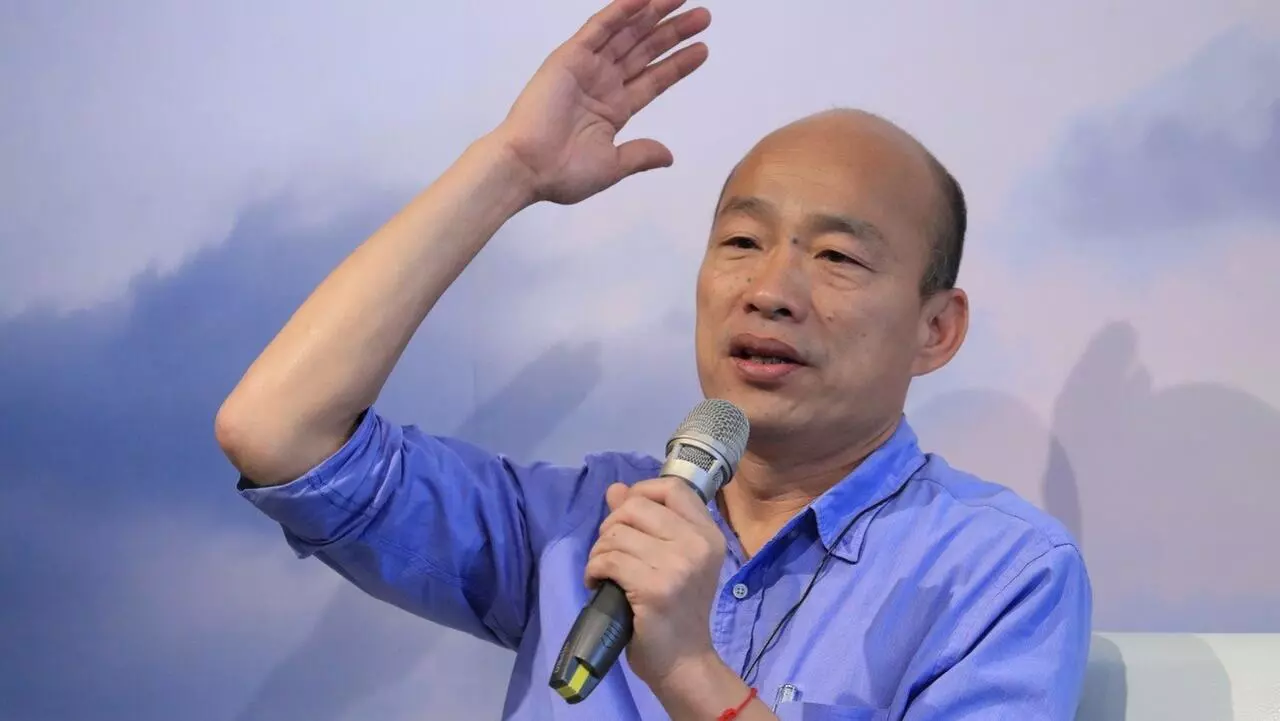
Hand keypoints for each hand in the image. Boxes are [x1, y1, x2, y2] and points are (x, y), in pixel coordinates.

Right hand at [492, 0, 710, 204]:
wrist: (527, 167)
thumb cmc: (562, 172)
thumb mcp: (612, 165)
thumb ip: (640, 155)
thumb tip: (667, 156)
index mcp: (613, 109)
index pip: (653, 79)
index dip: (677, 64)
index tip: (702, 49)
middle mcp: (602, 83)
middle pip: (645, 51)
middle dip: (673, 33)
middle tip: (704, 15)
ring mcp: (587, 67)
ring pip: (627, 33)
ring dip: (653, 15)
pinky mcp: (570, 57)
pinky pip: (599, 27)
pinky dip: (621, 11)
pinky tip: (644, 0)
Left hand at [584, 477, 725, 690]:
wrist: (684, 662)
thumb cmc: (677, 612)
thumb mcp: (671, 560)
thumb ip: (646, 521)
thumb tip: (615, 489)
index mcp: (708, 534)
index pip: (672, 487)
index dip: (641, 492)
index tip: (626, 518)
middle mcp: (698, 544)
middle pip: (636, 506)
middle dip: (611, 525)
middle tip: (610, 552)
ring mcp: (678, 565)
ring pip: (616, 534)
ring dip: (598, 553)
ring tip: (604, 572)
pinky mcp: (654, 588)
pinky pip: (608, 560)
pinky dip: (594, 570)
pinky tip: (598, 584)